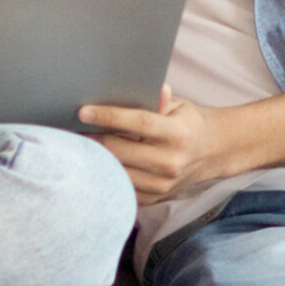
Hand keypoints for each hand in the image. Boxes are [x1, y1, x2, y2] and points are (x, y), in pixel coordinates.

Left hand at [80, 88, 229, 203]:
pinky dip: (106, 175)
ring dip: (95, 159)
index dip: (109, 117)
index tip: (83, 112)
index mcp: (178, 134)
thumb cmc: (187, 124)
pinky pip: (122, 188)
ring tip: (78, 146)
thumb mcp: (179, 106)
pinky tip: (94, 164)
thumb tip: (149, 87)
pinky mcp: (154, 198)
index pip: (139, 124)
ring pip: (117, 172)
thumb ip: (159, 100)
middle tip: (72, 129)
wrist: (211, 153)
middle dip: (93, 139)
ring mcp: (163, 184)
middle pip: (121, 151)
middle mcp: (171, 162)